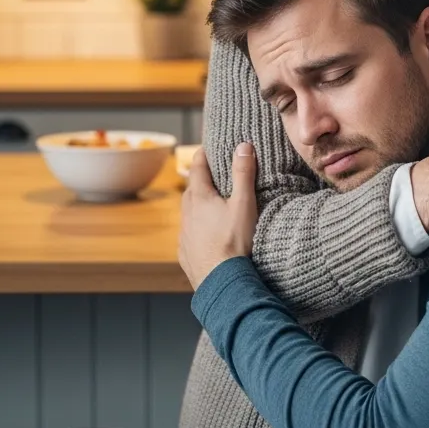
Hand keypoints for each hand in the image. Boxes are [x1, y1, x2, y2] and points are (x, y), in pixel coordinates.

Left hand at [178, 143, 258, 291]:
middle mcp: (187, 214)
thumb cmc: (234, 241)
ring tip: (211, 204)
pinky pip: (189, 234)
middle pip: (191, 189)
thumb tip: (243, 146)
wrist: (222, 282)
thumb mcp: (244, 203)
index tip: (206, 148)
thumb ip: (243, 173)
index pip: (198, 168)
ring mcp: (184, 235)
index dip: (202, 155)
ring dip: (197, 205)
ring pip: (188, 213)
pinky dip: (197, 228)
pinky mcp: (185, 253)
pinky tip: (206, 234)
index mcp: (199, 198)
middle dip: (200, 180)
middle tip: (212, 174)